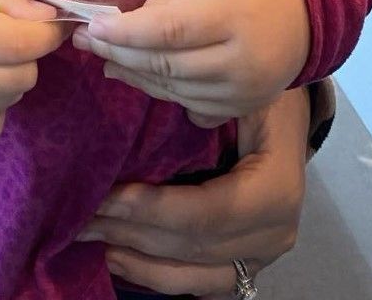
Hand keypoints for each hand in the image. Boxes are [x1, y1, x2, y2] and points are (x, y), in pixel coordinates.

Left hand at [72, 0, 309, 123]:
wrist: (305, 3)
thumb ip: (166, 0)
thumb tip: (123, 28)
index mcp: (232, 15)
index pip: (168, 31)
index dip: (125, 33)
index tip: (91, 28)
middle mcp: (242, 60)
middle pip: (168, 65)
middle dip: (120, 54)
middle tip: (86, 42)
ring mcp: (247, 90)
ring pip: (176, 91)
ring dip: (136, 77)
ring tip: (106, 61)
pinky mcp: (246, 106)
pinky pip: (194, 106)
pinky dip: (163, 93)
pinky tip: (140, 78)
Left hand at [77, 87, 309, 296]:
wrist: (289, 111)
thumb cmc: (261, 94)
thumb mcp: (238, 91)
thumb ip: (198, 104)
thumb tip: (135, 95)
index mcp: (276, 190)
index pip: (206, 212)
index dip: (153, 210)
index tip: (105, 198)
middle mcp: (275, 232)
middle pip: (195, 246)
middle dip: (135, 234)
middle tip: (81, 219)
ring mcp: (263, 254)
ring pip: (197, 276)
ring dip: (142, 263)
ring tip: (94, 242)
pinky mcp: (249, 262)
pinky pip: (206, 284)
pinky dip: (163, 277)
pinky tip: (124, 261)